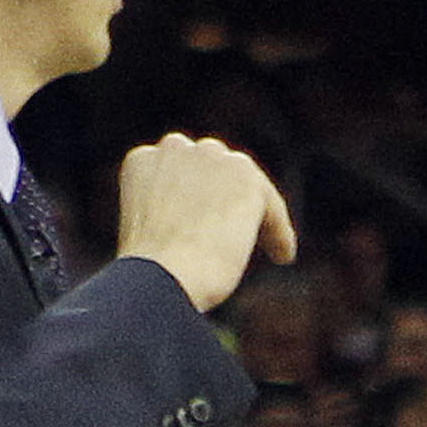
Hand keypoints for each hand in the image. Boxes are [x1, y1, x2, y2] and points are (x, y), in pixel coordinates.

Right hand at [117, 134, 296, 311]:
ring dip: (255, 210)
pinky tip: (282, 256)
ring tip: (269, 244)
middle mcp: (175, 149)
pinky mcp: (244, 178)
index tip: (208, 222)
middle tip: (238, 227)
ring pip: (244, 182)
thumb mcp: (149, 239)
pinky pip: (270, 206)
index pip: (181, 171)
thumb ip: (169, 221)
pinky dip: (278, 232)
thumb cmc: (149, 277)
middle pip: (214, 166)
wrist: (161, 276)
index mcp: (143, 162)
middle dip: (226, 191)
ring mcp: (210, 159)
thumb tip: (194, 234)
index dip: (198, 195)